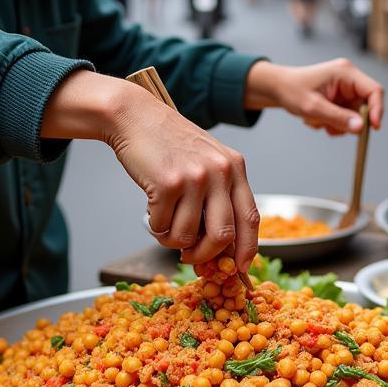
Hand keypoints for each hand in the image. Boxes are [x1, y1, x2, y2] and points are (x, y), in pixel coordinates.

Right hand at [107, 88, 259, 268]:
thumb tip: (220, 246)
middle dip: (205, 255)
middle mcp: (220, 172)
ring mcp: (195, 177)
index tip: (241, 269)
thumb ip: (219, 195)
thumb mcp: (207, 161)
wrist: (136, 117)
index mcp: (235, 167)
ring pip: (188, 236)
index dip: (248, 249)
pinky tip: (152, 208)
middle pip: (223, 236)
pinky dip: (155, 226)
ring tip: (164, 221)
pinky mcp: (168, 183)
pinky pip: (162, 226)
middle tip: (190, 257)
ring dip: (172, 239)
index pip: (251, 218)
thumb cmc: (170, 144)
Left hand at [245, 58, 383, 135]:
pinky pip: (345, 117)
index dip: (377, 109)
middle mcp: (349, 79)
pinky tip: (316, 120)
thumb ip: (338, 118)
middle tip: (331, 129)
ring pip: (355, 115)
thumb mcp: (313, 107)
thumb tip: (362, 128)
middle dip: (349, 121)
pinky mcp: (340, 99)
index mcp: (346, 73)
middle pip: (365, 106)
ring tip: (317, 122)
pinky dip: (333, 123)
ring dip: (338, 124)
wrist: (277, 88)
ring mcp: (345, 90)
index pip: (374, 90)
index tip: (374, 128)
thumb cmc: (292, 91)